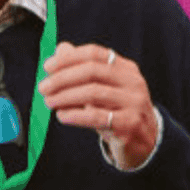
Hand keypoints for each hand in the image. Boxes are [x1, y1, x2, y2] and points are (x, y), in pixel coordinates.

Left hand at [40, 42, 156, 168]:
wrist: (146, 141)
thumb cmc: (118, 112)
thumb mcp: (103, 89)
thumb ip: (83, 68)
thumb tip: (61, 48)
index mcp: (126, 69)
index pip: (95, 54)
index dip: (68, 58)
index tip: (47, 67)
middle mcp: (133, 82)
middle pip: (92, 71)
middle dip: (63, 78)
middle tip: (43, 87)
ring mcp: (134, 103)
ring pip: (93, 93)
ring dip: (65, 97)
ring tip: (49, 102)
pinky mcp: (130, 125)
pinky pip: (97, 117)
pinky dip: (75, 115)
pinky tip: (62, 116)